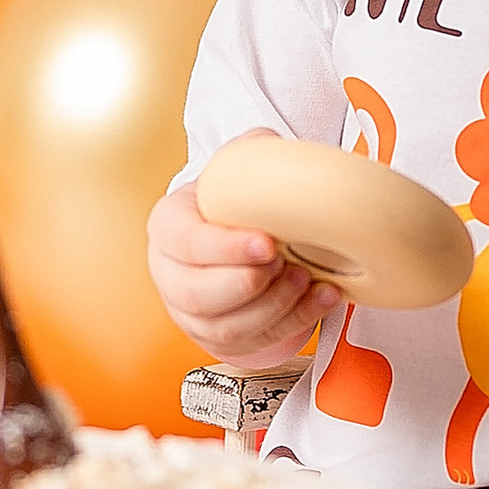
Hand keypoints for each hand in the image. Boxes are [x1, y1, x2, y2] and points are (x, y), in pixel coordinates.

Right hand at [147, 152, 336, 371]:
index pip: (185, 243)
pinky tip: (320, 297)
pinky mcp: (220, 338)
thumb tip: (272, 146)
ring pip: (226, 326)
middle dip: (247, 284)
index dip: (225, 248)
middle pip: (197, 294)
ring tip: (304, 279)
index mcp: (168, 226)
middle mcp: (171, 274)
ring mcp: (192, 313)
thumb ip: (251, 154)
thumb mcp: (233, 170)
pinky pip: (254, 342)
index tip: (267, 244)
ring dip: (272, 307)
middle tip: (284, 263)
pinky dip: (293, 322)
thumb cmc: (229, 206)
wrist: (230, 235)